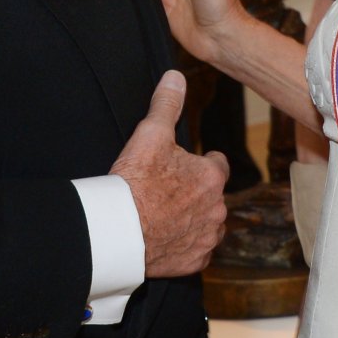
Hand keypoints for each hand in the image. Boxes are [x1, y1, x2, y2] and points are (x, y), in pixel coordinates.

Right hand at [111, 71, 227, 275]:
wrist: (119, 231)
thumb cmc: (135, 181)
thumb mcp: (150, 134)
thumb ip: (166, 104)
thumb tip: (176, 77)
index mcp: (212, 177)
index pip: (217, 165)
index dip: (201, 163)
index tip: (184, 166)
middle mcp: (218, 208)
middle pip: (211, 196)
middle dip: (195, 193)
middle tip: (166, 192)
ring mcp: (208, 237)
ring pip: (208, 224)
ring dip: (193, 219)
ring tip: (165, 216)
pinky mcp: (196, 261)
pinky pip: (197, 250)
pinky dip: (185, 245)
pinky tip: (166, 238)